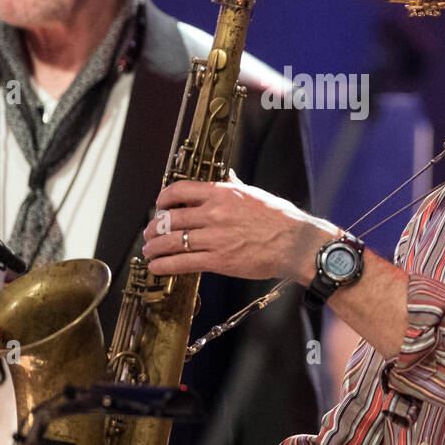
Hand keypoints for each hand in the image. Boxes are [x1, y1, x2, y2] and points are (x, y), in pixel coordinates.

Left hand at [141, 170, 337, 282]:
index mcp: (221, 193)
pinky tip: (156, 267)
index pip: (179, 190)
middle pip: (170, 218)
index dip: (163, 199)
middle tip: (149, 232)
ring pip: (172, 241)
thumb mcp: (255, 194)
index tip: (159, 205)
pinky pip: (183, 262)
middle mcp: (213, 213)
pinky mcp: (218, 260)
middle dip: (154, 227)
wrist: (295, 243)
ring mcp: (214, 238)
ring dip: (154, 247)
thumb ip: (235, 186)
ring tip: (149, 251)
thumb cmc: (279, 218)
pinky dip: (165, 265)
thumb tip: (228, 176)